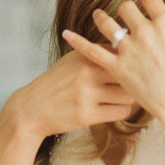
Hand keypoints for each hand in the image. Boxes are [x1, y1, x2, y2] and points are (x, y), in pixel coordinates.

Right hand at [9, 48, 134, 138]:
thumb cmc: (56, 83)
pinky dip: (121, 111)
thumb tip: (125, 49)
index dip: (128, 62)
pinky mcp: (87, 115)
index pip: (121, 53)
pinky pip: (120, 112)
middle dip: (133, 81)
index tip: (129, 68)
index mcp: (84, 55)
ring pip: (128, 95)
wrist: (32, 108)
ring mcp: (87, 94)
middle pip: (128, 74)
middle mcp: (86, 72)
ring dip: (128, 99)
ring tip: (122, 99)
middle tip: (133, 86)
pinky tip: (114, 109)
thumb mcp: (72, 61)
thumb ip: (95, 54)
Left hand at [63, 0, 164, 123]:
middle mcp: (145, 32)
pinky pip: (92, 51)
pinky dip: (78, 41)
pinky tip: (66, 34)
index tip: (145, 0)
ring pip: (108, 24)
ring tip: (99, 14)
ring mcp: (128, 49)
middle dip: (127, 9)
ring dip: (102, 17)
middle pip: (127, 9)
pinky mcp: (116, 67)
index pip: (150, 0)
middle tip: (126, 13)